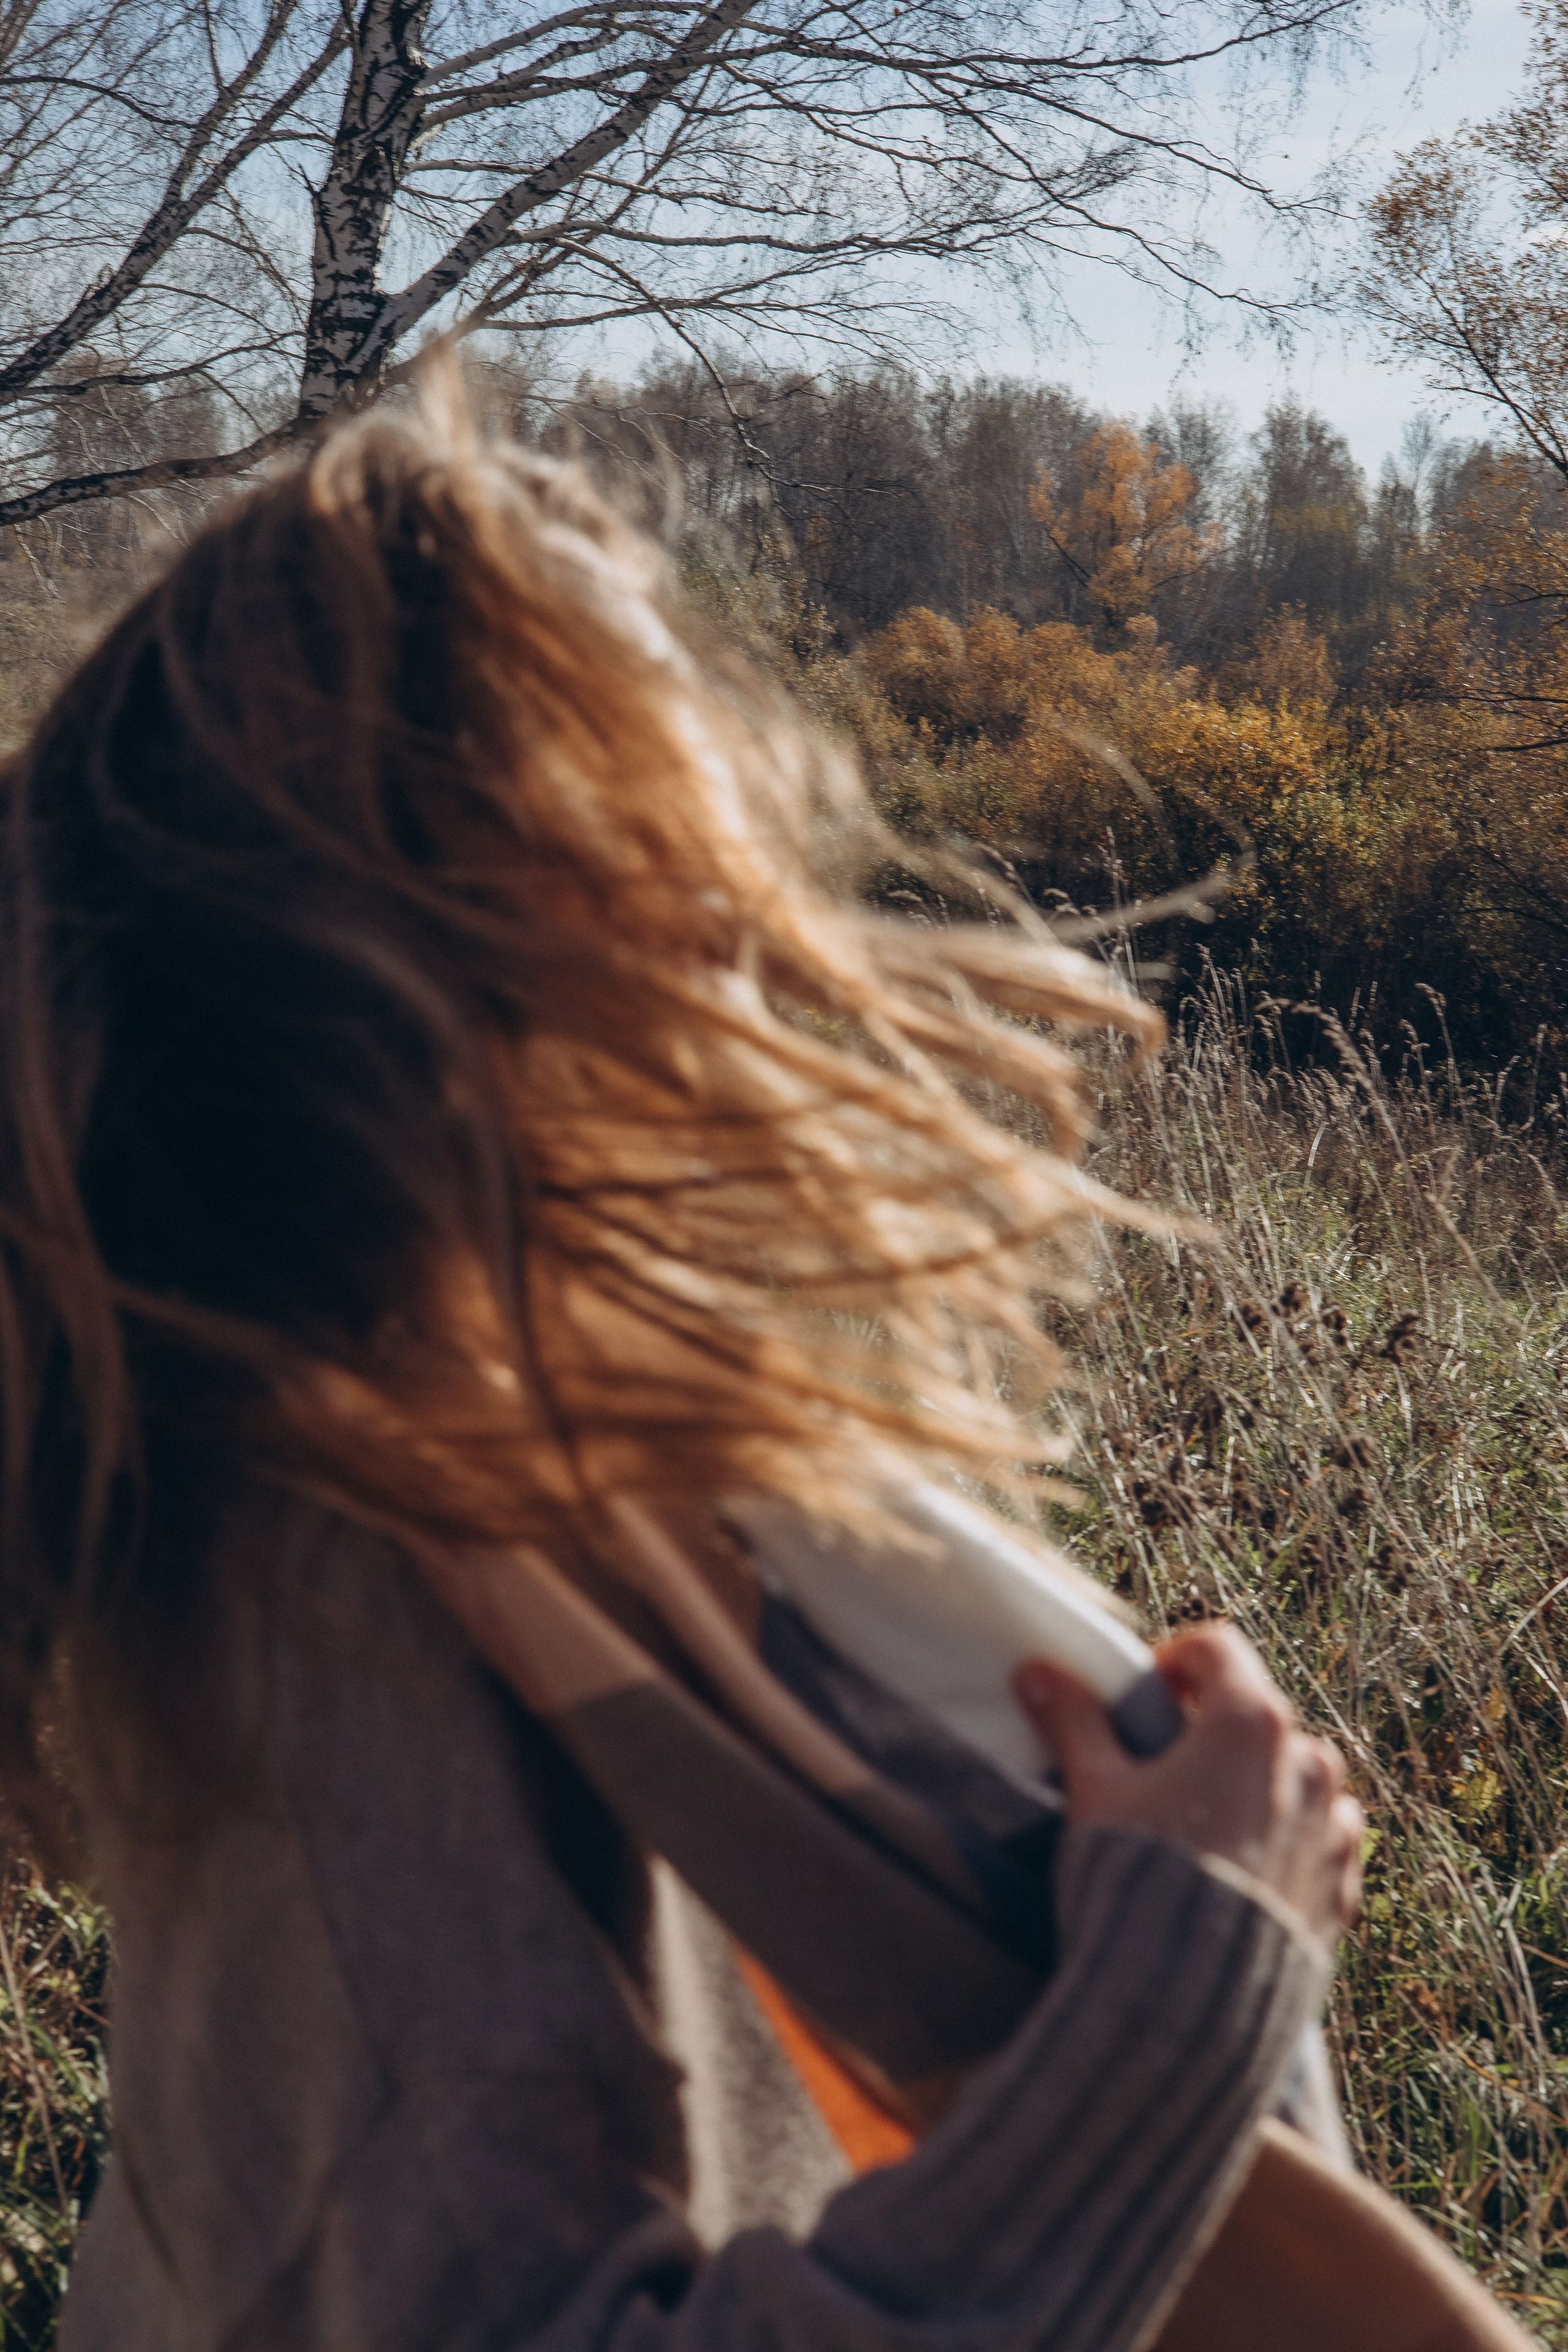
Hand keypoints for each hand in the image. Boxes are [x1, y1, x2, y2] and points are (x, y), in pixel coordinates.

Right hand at [1013, 1622, 1361, 1948]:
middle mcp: (1305, 1763)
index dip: (1174, 1662)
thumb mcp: (1095, 1791)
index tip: (1145, 1698)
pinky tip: (1243, 1873)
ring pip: (1298, 1776)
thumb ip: (1072, 1722)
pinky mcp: (1342, 1886)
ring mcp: (1332, 1827)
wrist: (1192, 2001)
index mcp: (1248, 1722)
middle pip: (1258, 1713)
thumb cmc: (1140, 1879)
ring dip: (1259, 1783)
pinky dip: (1289, 1841)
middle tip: (1165, 1770)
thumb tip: (1036, 1672)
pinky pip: (1322, 1840)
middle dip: (1215, 1729)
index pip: (1216, 1648)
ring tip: (1206, 1826)